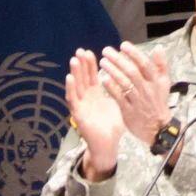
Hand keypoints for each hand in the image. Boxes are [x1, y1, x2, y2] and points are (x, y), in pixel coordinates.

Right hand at [65, 48, 123, 180]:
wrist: (109, 145)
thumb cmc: (113, 126)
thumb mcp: (118, 103)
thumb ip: (118, 90)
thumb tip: (126, 76)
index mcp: (96, 95)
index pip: (92, 76)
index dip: (90, 64)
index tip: (90, 52)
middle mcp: (87, 98)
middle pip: (83, 78)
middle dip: (81, 64)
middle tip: (80, 51)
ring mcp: (81, 106)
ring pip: (76, 86)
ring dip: (75, 73)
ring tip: (74, 60)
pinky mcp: (78, 115)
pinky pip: (73, 100)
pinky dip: (70, 89)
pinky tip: (69, 78)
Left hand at [99, 42, 172, 147]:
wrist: (158, 128)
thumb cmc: (159, 102)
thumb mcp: (164, 83)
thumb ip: (161, 65)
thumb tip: (158, 47)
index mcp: (155, 82)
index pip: (143, 64)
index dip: (133, 53)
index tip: (122, 45)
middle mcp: (146, 90)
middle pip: (131, 71)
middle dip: (118, 59)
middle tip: (106, 51)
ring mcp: (137, 101)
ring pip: (124, 83)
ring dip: (112, 71)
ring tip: (102, 62)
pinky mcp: (129, 112)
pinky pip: (119, 98)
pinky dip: (111, 88)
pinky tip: (103, 80)